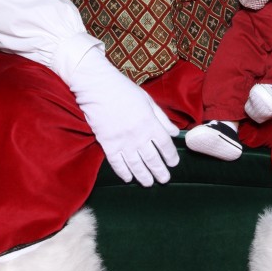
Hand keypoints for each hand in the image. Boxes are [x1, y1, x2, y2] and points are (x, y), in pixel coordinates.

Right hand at [70, 46, 179, 185]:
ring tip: (149, 183)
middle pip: (152, 159)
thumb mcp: (147, 100)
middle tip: (164, 179)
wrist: (97, 87)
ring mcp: (122, 141)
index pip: (165, 145)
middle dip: (160, 171)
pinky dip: (123, 172)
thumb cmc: (123, 90)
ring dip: (144, 176)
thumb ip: (162, 118)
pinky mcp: (107, 144)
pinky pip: (117, 163)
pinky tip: (128, 179)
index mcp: (150, 122)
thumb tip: (175, 133)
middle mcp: (138, 135)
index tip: (173, 163)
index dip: (171, 156)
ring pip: (136, 165)